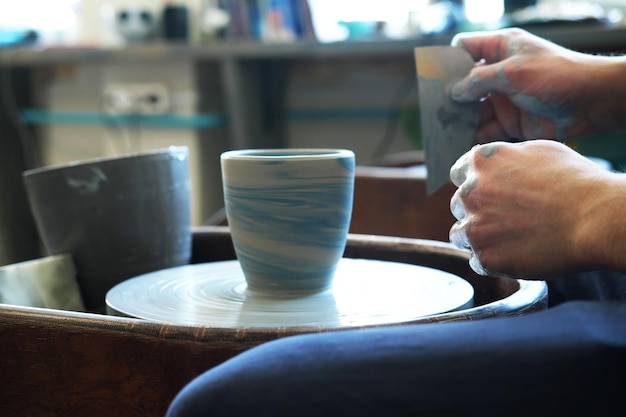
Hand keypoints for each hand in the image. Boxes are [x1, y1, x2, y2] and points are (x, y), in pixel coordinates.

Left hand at [449, 140, 625, 278]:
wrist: (596, 219)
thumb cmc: (576, 182)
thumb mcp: (537, 151)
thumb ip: (504, 158)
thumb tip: (488, 163)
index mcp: (481, 163)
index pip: (459, 174)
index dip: (475, 183)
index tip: (489, 193)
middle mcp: (470, 193)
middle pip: (459, 205)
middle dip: (478, 210)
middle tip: (508, 218)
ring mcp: (476, 228)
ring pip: (461, 235)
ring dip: (480, 237)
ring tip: (512, 237)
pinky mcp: (486, 258)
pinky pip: (477, 262)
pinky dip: (493, 260)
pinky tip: (517, 253)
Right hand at [450, 28, 625, 141]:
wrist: (592, 102)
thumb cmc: (557, 75)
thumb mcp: (513, 72)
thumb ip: (479, 81)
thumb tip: (454, 92)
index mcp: (500, 49)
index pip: (465, 48)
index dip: (449, 60)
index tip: (435, 77)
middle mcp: (498, 73)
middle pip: (464, 84)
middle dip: (449, 97)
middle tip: (432, 111)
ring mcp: (504, 98)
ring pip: (472, 110)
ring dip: (459, 120)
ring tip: (441, 132)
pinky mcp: (511, 122)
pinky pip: (485, 130)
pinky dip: (473, 137)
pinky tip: (459, 145)